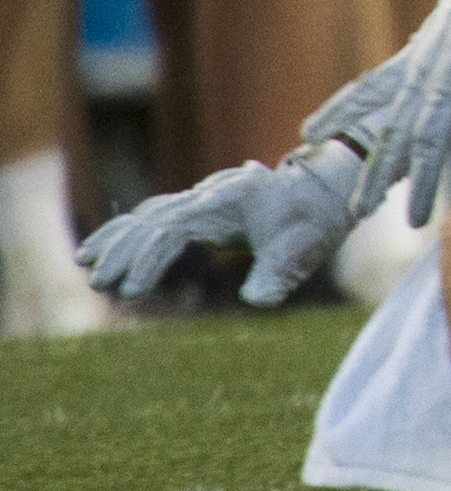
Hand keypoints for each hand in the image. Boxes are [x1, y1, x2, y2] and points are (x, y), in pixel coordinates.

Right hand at [76, 137, 361, 304]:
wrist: (324, 190)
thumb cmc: (313, 220)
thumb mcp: (302, 250)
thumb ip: (279, 274)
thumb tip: (256, 299)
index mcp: (231, 200)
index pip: (176, 228)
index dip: (151, 259)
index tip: (132, 290)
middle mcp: (210, 194)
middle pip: (154, 218)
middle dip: (125, 251)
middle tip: (100, 285)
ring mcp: (202, 197)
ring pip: (149, 213)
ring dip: (118, 238)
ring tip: (86, 264)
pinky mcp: (199, 207)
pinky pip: (156, 216)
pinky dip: (128, 230)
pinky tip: (103, 249)